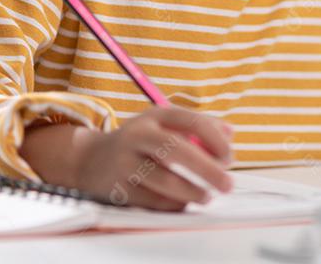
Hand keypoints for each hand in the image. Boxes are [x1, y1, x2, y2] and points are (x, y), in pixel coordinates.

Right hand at [24, 106, 233, 210]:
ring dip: (192, 191)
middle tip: (227, 184)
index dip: (216, 140)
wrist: (89, 160)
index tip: (229, 157)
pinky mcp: (116, 189)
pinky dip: (173, 204)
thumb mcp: (165, 125)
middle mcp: (137, 136)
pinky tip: (183, 203)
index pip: (192, 121)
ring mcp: (124, 163)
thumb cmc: (141, 142)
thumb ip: (198, 126)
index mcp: (155, 116)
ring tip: (206, 196)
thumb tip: (230, 133)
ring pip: (165, 180)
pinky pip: (152, 200)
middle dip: (208, 169)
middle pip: (177, 150)